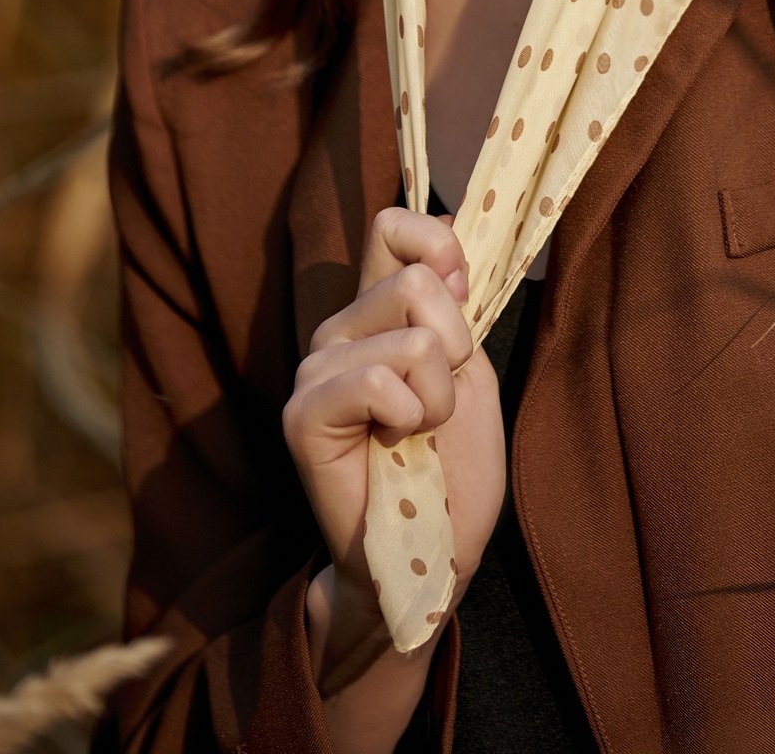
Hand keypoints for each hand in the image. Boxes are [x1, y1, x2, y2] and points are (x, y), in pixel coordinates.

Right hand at [283, 205, 506, 618]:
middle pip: (415, 280)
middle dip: (455, 348)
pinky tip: (395, 445)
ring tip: (416, 431)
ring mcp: (316, 369)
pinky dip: (409, 415)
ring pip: (409, 335)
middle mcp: (339, 328)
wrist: (432, 548)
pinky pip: (377, 378)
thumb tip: (440, 235)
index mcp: (377, 311)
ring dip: (438, 393)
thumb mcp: (472, 371)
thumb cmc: (452, 466)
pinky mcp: (302, 412)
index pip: (391, 226)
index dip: (437, 246)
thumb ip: (451, 305)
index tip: (458, 299)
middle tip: (437, 403)